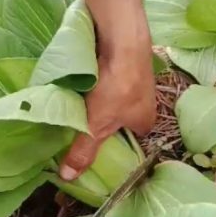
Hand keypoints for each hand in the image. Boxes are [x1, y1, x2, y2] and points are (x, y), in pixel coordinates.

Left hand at [59, 26, 156, 180]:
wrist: (122, 39)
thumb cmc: (116, 88)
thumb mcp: (96, 126)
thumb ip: (83, 151)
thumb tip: (68, 177)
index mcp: (146, 122)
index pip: (128, 140)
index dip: (110, 141)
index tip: (89, 139)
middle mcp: (147, 102)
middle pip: (119, 117)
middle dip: (101, 118)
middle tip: (79, 119)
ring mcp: (139, 79)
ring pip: (114, 96)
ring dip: (99, 97)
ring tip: (78, 99)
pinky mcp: (127, 61)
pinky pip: (111, 77)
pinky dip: (98, 79)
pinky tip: (85, 78)